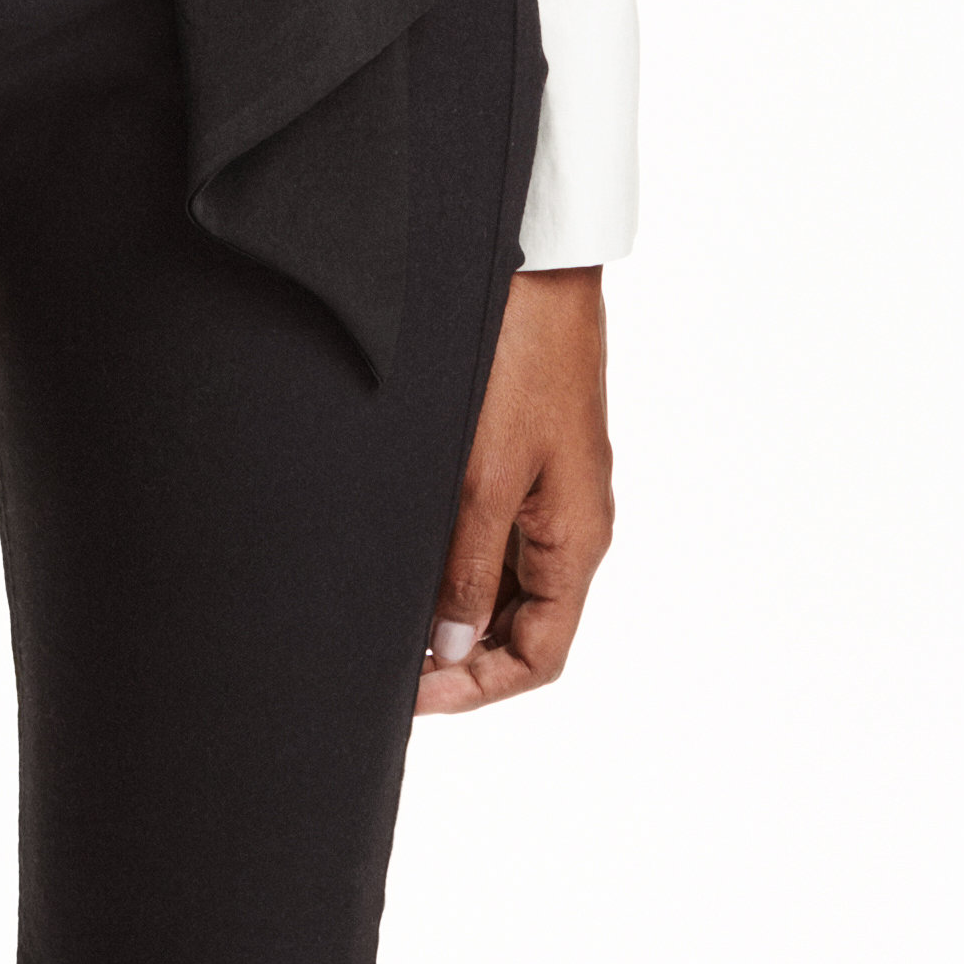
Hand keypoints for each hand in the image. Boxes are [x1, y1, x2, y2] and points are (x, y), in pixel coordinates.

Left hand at [420, 264, 611, 713]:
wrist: (533, 267)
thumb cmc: (521, 362)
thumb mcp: (485, 478)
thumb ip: (468, 569)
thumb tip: (452, 648)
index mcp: (576, 542)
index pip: (538, 657)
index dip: (476, 687)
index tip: (410, 696)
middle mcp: (569, 526)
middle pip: (523, 628)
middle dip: (460, 657)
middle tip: (387, 666)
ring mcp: (549, 494)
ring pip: (505, 586)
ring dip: (455, 611)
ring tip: (388, 620)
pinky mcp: (525, 459)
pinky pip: (495, 538)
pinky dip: (456, 562)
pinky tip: (408, 559)